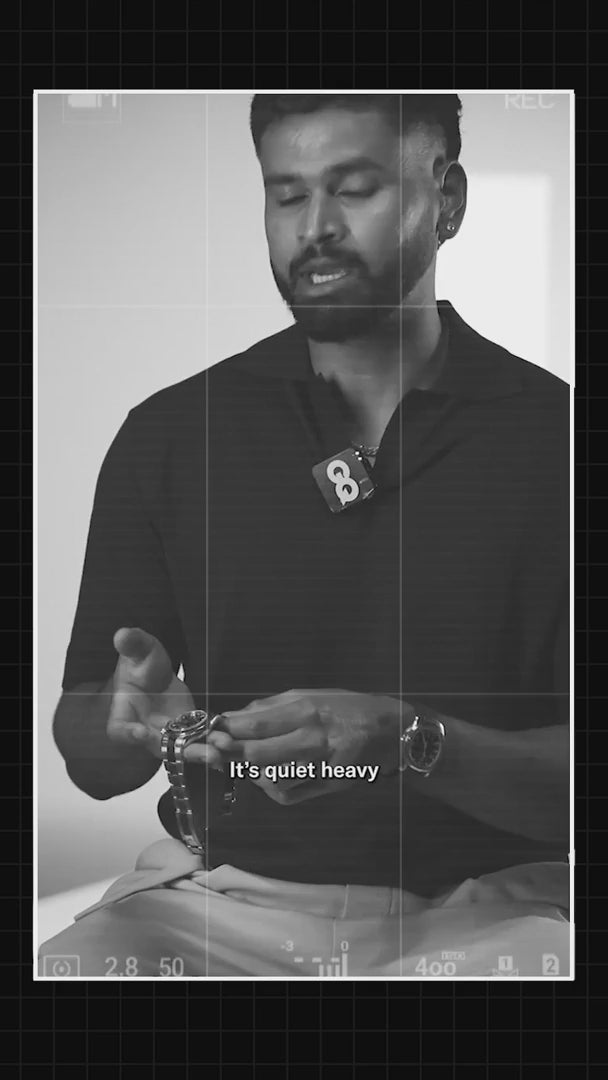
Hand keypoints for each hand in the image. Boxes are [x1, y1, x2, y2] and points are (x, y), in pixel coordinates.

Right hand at [106, 627, 222, 766]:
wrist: (154, 671)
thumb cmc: (140, 662)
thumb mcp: (138, 649)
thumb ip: (132, 644)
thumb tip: (122, 634)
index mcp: (124, 713)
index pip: (119, 730)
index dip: (128, 734)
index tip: (140, 733)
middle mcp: (144, 730)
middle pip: (159, 748)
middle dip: (183, 752)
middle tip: (206, 755)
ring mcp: (167, 734)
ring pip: (183, 748)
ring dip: (203, 751)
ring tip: (223, 750)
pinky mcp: (186, 730)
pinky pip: (198, 740)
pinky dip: (212, 741)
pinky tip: (230, 741)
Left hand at [207, 689, 410, 803]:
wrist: (396, 733)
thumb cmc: (350, 708)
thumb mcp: (313, 695)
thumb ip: (274, 707)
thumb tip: (235, 717)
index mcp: (308, 709)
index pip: (257, 723)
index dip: (227, 730)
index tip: (208, 731)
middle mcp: (313, 738)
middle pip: (258, 753)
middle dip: (228, 754)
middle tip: (211, 751)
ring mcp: (321, 766)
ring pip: (270, 778)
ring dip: (248, 772)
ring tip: (240, 762)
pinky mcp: (327, 787)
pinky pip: (287, 795)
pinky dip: (270, 788)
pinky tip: (266, 777)